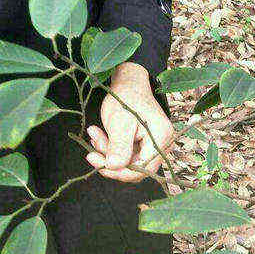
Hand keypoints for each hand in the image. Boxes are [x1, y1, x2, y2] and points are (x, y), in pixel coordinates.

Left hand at [85, 62, 173, 182]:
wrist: (130, 82)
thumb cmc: (127, 97)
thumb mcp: (120, 122)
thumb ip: (119, 147)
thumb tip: (113, 167)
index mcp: (161, 140)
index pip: (140, 169)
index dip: (118, 171)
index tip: (97, 162)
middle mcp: (162, 145)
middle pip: (135, 167)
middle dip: (111, 160)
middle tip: (91, 151)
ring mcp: (154, 145)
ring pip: (128, 161)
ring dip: (108, 152)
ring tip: (95, 134)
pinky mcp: (145, 143)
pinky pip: (127, 154)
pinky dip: (112, 147)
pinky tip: (100, 135)